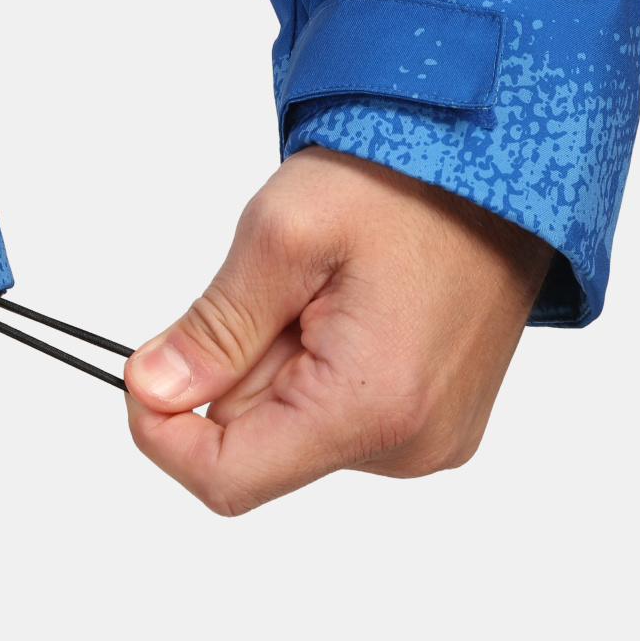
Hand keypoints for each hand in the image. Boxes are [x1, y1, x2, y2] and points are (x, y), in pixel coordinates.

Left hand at [123, 146, 553, 514]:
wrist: (495, 161)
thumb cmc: (403, 182)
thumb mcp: (282, 235)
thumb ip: (213, 327)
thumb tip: (151, 390)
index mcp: (372, 409)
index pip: (227, 479)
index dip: (162, 433)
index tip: (144, 371)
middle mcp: (411, 446)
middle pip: (258, 444)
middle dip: (240, 365)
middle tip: (280, 286)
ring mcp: (431, 437)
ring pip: (293, 424)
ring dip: (281, 359)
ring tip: (327, 287)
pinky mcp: (437, 418)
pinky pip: (339, 410)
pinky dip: (320, 360)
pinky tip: (352, 303)